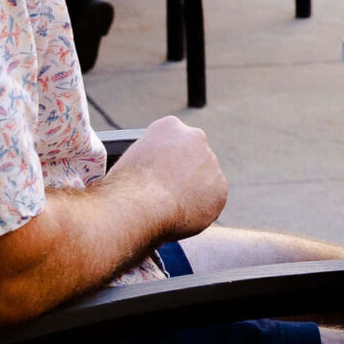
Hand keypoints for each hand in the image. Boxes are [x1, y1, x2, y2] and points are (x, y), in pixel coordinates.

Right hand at [104, 115, 226, 240]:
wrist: (139, 206)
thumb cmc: (123, 188)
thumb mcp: (129, 161)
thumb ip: (148, 160)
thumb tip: (150, 176)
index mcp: (169, 126)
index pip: (173, 143)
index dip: (164, 163)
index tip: (156, 178)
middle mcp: (195, 137)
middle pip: (192, 158)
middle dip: (183, 175)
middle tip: (165, 196)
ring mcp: (210, 162)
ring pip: (204, 180)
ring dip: (192, 193)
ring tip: (169, 209)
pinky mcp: (220, 187)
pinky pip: (212, 201)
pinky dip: (200, 211)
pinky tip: (181, 216)